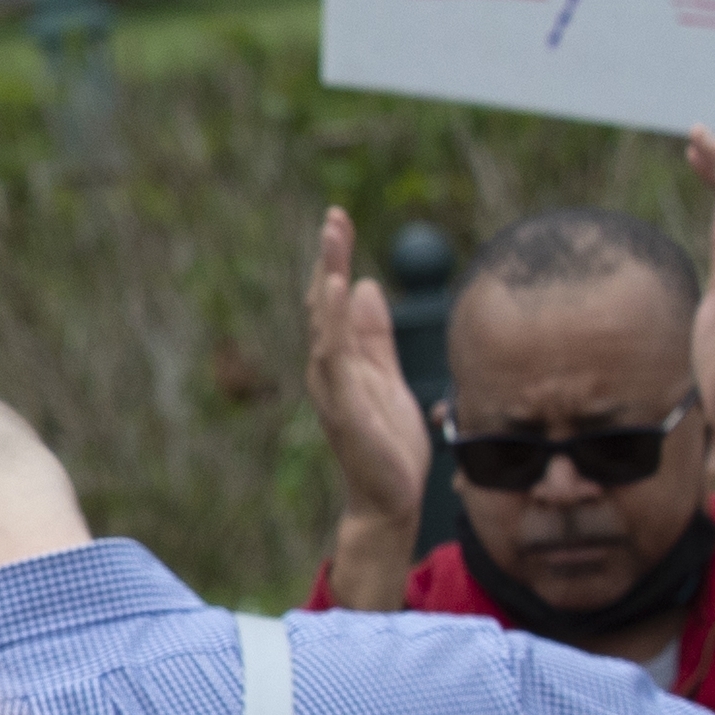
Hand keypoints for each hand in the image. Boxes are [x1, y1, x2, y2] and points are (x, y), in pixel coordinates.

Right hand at [305, 206, 431, 609]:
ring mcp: (331, 386)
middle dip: (329, 259)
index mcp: (340, 360)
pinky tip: (342, 287)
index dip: (336, 261)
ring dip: (329, 277)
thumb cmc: (388, 443)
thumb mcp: (388, 375)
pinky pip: (335, 355)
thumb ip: (376, 335)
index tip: (340, 220)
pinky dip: (335, 319)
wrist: (390, 498)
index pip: (335, 301)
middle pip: (325, 303)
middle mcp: (328, 369)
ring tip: (334, 237)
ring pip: (325, 321)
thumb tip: (367, 285)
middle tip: (335, 216)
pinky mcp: (343, 405)